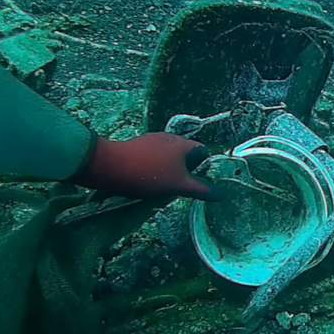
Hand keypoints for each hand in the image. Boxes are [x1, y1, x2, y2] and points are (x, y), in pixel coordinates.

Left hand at [68, 132, 222, 200]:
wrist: (111, 167)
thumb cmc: (150, 174)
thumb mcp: (179, 185)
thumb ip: (201, 189)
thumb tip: (222, 195)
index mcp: (182, 144)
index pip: (203, 152)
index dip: (206, 167)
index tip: (202, 183)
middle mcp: (169, 138)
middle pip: (185, 155)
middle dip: (185, 172)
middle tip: (182, 189)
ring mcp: (151, 141)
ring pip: (168, 158)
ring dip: (168, 171)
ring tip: (163, 189)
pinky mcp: (136, 147)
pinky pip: (152, 159)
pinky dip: (154, 169)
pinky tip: (147, 183)